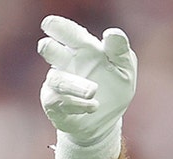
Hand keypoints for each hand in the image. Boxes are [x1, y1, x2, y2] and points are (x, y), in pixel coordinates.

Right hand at [37, 15, 136, 158]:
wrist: (107, 119)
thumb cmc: (114, 86)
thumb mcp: (125, 69)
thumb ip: (120, 51)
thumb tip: (112, 33)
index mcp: (81, 48)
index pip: (67, 33)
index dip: (58, 27)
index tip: (50, 25)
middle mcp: (65, 63)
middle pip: (49, 50)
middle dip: (48, 48)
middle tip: (47, 46)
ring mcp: (58, 84)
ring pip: (58, 80)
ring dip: (75, 85)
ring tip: (93, 91)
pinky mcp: (55, 105)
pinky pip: (60, 102)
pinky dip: (77, 104)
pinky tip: (93, 106)